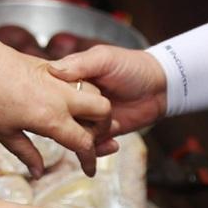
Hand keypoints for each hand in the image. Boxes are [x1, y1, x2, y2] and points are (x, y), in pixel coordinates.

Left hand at [0, 33, 114, 178]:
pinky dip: (81, 91)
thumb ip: (27, 154)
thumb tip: (39, 174)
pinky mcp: (51, 67)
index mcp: (52, 119)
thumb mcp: (5, 134)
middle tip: (88, 137)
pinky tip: (65, 101)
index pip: (84, 143)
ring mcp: (59, 79)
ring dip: (95, 106)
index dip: (90, 160)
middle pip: (103, 111)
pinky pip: (78, 78)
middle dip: (104, 126)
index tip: (89, 169)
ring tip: (78, 119)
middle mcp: (62, 97)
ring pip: (95, 90)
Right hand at [47, 45, 166, 136]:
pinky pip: (93, 145)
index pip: (50, 91)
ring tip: (96, 139)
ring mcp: (90, 117)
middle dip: (64, 126)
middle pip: (60, 117)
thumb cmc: (132, 66)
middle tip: (74, 128)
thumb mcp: (104, 58)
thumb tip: (52, 70)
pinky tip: (110, 145)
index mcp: (72, 78)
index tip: (47, 108)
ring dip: (82, 141)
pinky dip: (97, 149)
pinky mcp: (104, 131)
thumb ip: (80, 64)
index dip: (47, 101)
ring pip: (75, 134)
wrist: (160, 86)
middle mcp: (77, 99)